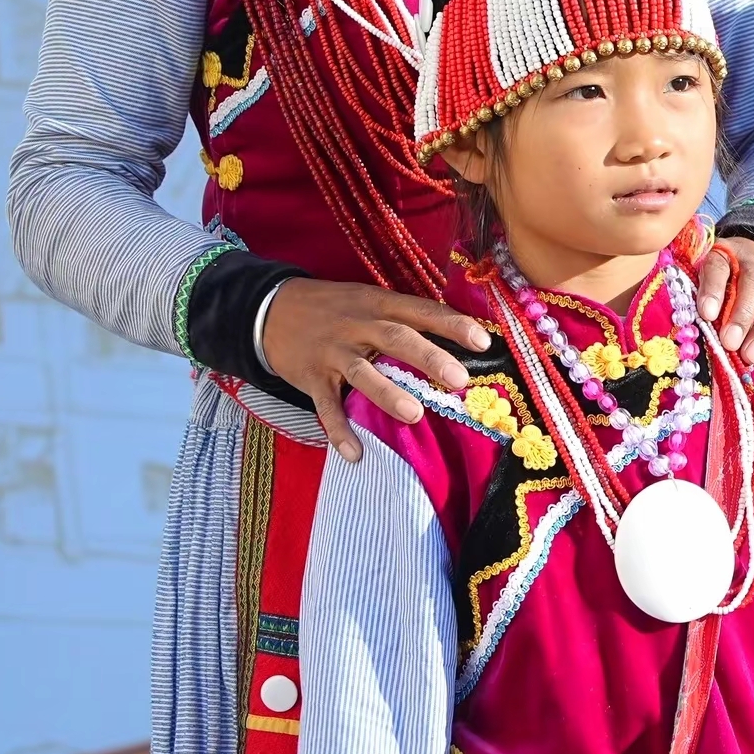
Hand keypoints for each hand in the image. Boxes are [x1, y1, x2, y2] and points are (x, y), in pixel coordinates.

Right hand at [258, 276, 492, 461]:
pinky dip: (339, 431)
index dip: (452, 324)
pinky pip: (325, 407)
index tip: (483, 341)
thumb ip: (402, 318)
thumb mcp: (367, 300)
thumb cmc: (333, 308)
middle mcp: (357, 325)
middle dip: (428, 357)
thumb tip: (453, 340)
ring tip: (415, 414)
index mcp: (377, 304)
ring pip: (362, 372)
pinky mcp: (310, 377)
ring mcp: (333, 352)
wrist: (270, 309)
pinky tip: (355, 453)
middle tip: (458, 379)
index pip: (420, 311)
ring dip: (388, 394)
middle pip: (396, 338)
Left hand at [696, 234, 753, 367]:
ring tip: (752, 356)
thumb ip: (701, 300)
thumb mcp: (703, 280)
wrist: (748, 261)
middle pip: (753, 284)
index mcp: (725, 257)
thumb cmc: (719, 283)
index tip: (707, 314)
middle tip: (730, 342)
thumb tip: (694, 336)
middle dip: (742, 316)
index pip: (719, 267)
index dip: (714, 289)